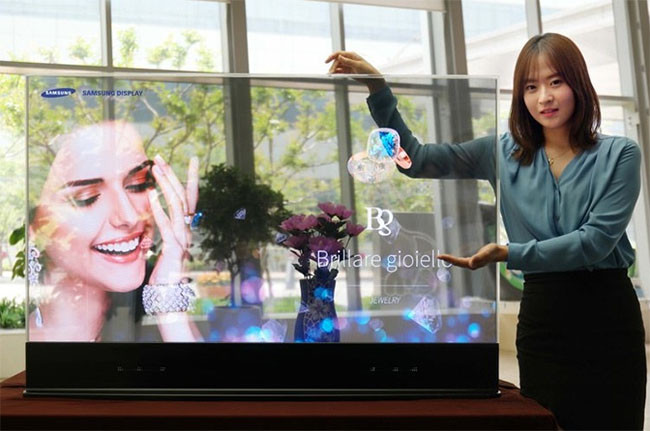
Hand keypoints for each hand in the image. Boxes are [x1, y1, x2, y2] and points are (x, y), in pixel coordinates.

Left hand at [148, 155, 198, 284]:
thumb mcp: (164, 248)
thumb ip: (163, 232)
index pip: (190, 198)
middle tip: (160, 158)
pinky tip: (150, 195)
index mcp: (185, 229)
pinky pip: (166, 224)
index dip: (190, 178)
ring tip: (155, 169)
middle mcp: (187, 231)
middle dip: (173, 175)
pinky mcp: (174, 249)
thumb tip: (156, 218)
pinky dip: (159, 208)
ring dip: (166, 185)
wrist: (168, 296)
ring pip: (178, 206)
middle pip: (184, 197)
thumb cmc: (163, 274)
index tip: (190, 159)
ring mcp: (182, 239)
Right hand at [325, 51, 385, 93]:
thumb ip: (348, 61)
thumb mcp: (357, 65)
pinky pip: (340, 71)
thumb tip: (339, 56)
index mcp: (351, 55)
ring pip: (338, 66)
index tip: (326, 61)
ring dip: (334, 70)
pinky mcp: (348, 71)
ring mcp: (348, 65)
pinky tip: (334, 75)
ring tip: (331, 75)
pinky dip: (336, 73)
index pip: (339, 54)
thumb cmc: (367, 70)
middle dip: (333, 66)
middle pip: (337, 61)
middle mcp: (348, 59)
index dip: (331, 56)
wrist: (371, 78)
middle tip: (331, 73)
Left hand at [438, 243, 507, 269]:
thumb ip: (480, 257)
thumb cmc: (493, 252)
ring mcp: (472, 264)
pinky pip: (461, 261)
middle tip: (438, 256)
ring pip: (458, 263)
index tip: (440, 256)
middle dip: (447, 260)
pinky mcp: (473, 261)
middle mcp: (471, 265)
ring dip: (450, 260)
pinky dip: (455, 259)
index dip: (449, 259)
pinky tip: (452, 258)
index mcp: (472, 264)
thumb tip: (471, 263)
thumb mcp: (487, 252)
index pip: (458, 262)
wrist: (499, 252)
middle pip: (456, 263)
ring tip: (442, 257)